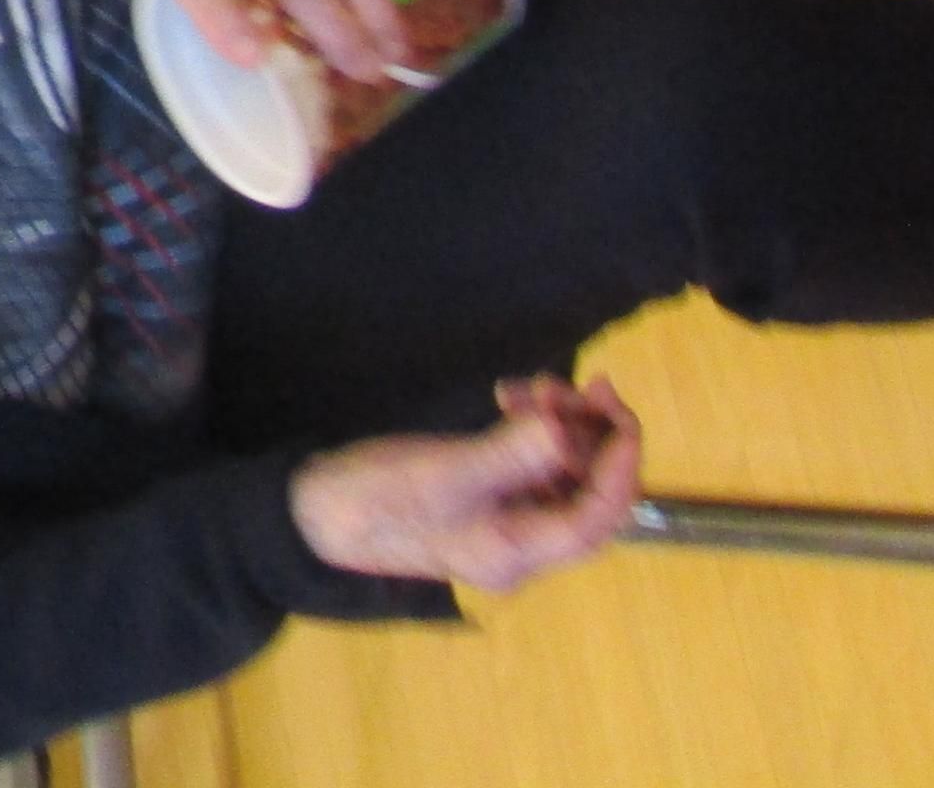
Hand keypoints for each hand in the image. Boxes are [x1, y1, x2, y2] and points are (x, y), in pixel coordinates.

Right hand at [291, 379, 643, 592]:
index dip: (619, 462)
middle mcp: (525, 544)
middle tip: (576, 383)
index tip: (615, 407)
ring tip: (533, 386)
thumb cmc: (378, 497)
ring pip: (562, 474)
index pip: (600, 515)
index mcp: (523, 552)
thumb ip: (513, 452)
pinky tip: (507, 399)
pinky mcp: (483, 499)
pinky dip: (529, 430)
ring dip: (560, 426)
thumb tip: (568, 426)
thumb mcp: (446, 472)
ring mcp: (505, 522)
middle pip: (589, 494)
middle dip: (589, 435)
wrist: (314, 513)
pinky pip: (529, 465)